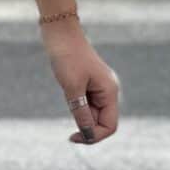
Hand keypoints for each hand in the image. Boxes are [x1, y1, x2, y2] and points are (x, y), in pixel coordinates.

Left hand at [45, 17, 119, 146]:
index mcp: (110, 92)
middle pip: (102, 122)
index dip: (94, 136)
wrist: (60, 32)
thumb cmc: (67, 57)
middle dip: (87, 128)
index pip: (109, 125)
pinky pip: (87, 104)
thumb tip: (88, 135)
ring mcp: (99, 87)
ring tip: (67, 99)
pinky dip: (78, 107)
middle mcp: (108, 91)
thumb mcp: (72, 88)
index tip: (74, 137)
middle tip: (68, 132)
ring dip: (81, 117)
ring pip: (93, 113)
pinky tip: (68, 96)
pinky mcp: (89, 83)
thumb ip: (81, 112)